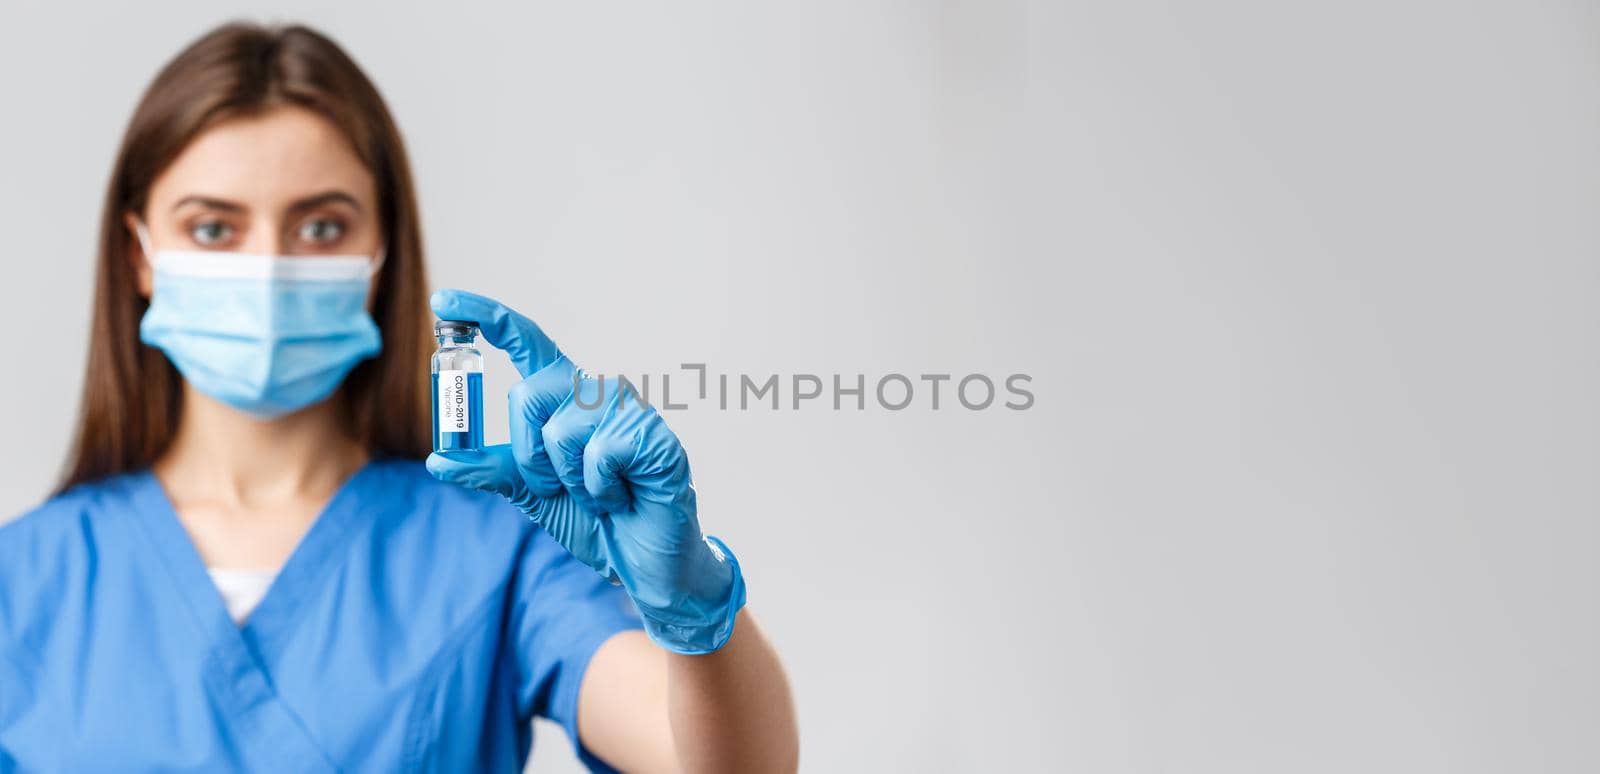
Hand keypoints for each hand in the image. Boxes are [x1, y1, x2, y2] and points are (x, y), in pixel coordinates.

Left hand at [424, 289, 744, 653]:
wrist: (644, 566)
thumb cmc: (597, 522)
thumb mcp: (534, 496)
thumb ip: (493, 471)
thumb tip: (438, 460)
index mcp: (567, 399)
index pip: (526, 342)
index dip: (485, 316)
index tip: (443, 300)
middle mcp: (597, 394)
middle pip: (529, 394)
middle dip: (527, 456)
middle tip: (557, 488)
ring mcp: (629, 412)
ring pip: (562, 429)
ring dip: (568, 481)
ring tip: (599, 496)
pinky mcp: (654, 437)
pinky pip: (600, 453)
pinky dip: (600, 490)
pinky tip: (622, 499)